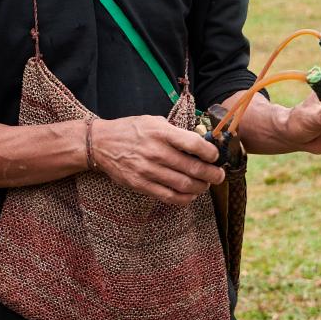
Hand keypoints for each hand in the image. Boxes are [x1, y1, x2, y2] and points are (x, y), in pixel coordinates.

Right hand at [92, 114, 225, 204]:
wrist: (101, 144)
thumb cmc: (131, 130)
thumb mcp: (153, 121)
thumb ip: (175, 131)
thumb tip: (199, 140)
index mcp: (161, 132)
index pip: (193, 144)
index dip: (210, 152)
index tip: (215, 156)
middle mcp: (156, 152)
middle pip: (192, 168)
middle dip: (212, 174)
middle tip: (219, 175)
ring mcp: (148, 170)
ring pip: (184, 185)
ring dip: (201, 187)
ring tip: (206, 184)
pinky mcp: (141, 184)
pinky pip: (169, 196)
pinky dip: (185, 198)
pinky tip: (190, 195)